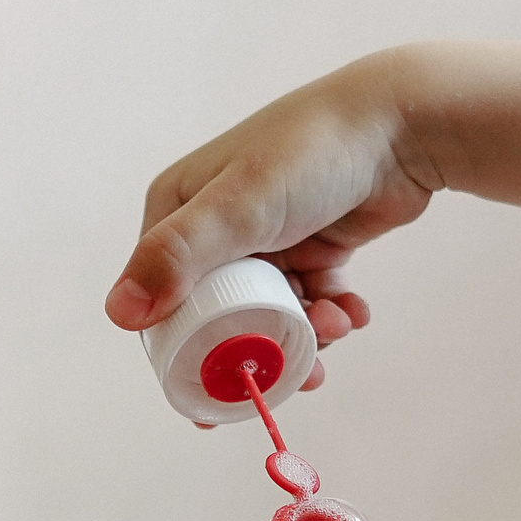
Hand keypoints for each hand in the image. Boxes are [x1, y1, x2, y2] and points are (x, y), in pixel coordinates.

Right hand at [104, 48, 439, 385]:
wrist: (400, 125)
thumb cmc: (311, 155)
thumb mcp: (237, 207)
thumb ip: (178, 257)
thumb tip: (120, 313)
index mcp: (178, 211)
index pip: (161, 300)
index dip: (186, 352)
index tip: (219, 395)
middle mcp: (214, 227)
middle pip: (219, 317)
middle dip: (257, 348)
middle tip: (296, 372)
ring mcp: (265, 239)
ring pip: (270, 315)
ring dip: (303, 334)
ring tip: (336, 327)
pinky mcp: (310, 247)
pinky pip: (310, 301)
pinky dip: (331, 315)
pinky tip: (353, 311)